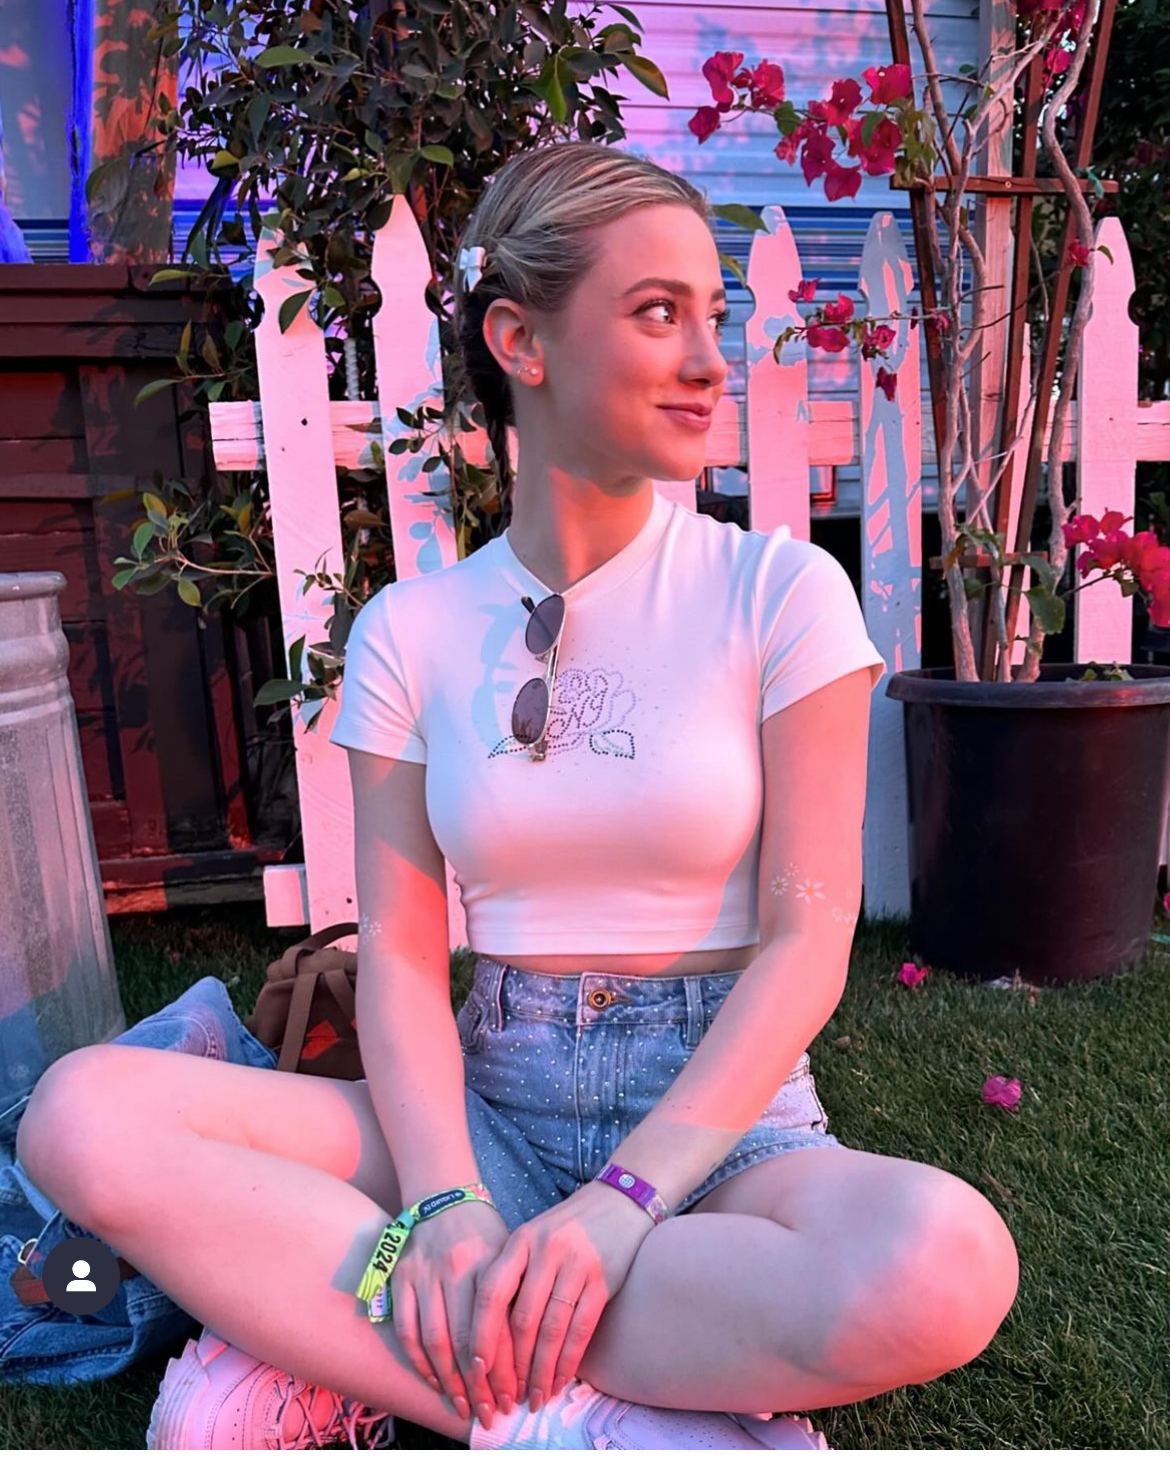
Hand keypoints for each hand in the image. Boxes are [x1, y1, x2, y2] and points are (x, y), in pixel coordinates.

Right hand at [389, 1201, 519, 1426]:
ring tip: (464, 1406)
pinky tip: (435, 1380)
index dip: (503, 1370)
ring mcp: (423, 1272)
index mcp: (488, 1263)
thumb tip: (528, 1358)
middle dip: (478, 1385)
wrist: (444, 1194)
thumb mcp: (508, 1255)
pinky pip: (407, 1329)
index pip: (496, 1328)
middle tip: (490, 1413)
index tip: (513, 1398)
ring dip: (449, 1381)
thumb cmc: (485, 1231)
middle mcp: (454, 1268)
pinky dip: (420, 1361)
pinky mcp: (399, 1276)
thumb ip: (513, 1298)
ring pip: (434, 1341)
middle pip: (464, 1341)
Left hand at [469, 1179, 654, 1410]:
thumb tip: (489, 1337)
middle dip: (513, 1365)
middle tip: (508, 1396)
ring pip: (552, 1329)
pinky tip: (561, 1379)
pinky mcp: (604, 1278)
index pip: (492, 1292)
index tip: (476, 1370)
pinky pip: (582, 1328)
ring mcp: (577, 1263)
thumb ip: (512, 1274)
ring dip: (541, 1370)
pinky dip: (569, 1360)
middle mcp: (546, 1250)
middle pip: (522, 1318)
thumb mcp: (533, 1237)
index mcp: (521, 1240)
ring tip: (535, 1397)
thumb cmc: (567, 1226)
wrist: (619, 1200)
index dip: (481, 1335)